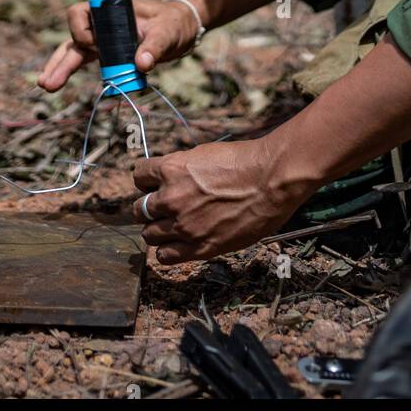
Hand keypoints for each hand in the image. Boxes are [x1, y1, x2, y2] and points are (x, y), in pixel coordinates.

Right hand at [38, 0, 204, 91]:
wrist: (183, 29)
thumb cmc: (174, 22)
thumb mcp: (168, 32)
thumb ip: (155, 46)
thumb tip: (141, 64)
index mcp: (112, 9)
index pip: (81, 12)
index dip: (81, 29)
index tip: (94, 45)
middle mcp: (102, 22)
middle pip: (72, 37)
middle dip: (59, 60)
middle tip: (46, 82)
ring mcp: (103, 39)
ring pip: (74, 52)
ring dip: (60, 69)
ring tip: (46, 86)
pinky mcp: (108, 53)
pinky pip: (86, 61)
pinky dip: (73, 72)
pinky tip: (59, 84)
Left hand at [133, 136, 313, 263]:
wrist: (271, 181)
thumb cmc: (243, 162)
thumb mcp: (204, 154)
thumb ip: (181, 169)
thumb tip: (170, 178)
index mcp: (172, 169)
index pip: (139, 175)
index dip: (147, 180)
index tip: (155, 184)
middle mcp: (171, 198)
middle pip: (140, 209)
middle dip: (149, 207)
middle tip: (164, 207)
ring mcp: (184, 226)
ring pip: (149, 235)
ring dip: (157, 230)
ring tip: (172, 227)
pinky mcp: (200, 247)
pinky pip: (165, 257)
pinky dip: (167, 251)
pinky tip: (178, 244)